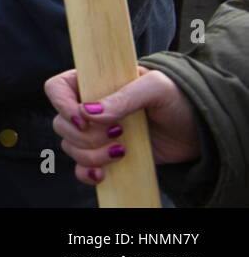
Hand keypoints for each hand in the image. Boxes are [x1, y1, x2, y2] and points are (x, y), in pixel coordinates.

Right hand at [44, 67, 200, 186]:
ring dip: (90, 155)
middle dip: (84, 136)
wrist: (200, 129)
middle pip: (61, 123)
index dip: (61, 104)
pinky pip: (81, 168)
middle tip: (118, 133)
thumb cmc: (178, 97)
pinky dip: (86, 173)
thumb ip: (124, 97)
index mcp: (93, 82)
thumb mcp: (156, 87)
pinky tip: (102, 174)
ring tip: (122, 151)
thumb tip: (90, 112)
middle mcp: (89, 107)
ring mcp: (96, 133)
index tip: (83, 119)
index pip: (57, 88)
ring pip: (70, 147)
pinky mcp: (106, 155)